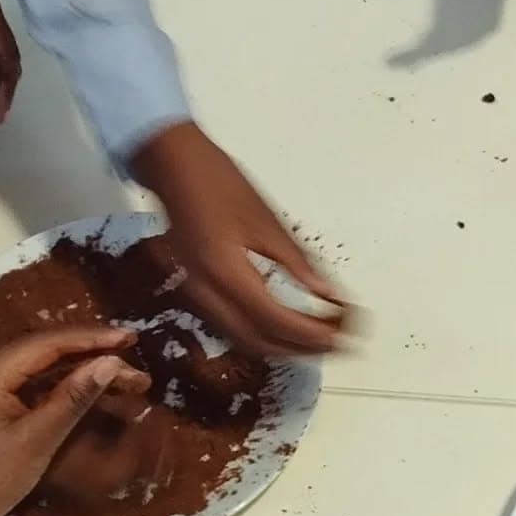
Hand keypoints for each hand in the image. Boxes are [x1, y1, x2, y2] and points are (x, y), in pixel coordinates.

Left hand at [0, 327, 148, 515]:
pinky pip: (34, 390)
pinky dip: (65, 391)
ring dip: (83, 375)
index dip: (93, 339)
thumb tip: (110, 363)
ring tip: (125, 382)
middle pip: (48, 353)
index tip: (131, 340)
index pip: (51, 343)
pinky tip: (89, 395)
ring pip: (44, 372)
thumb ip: (72, 399)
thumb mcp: (35, 439)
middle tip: (137, 369)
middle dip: (94, 357)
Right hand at [131, 121, 346, 357]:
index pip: (275, 320)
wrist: (172, 166)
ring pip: (244, 341)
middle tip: (337, 343)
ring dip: (282, 347)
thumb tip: (328, 294)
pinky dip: (263, 336)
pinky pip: (232, 329)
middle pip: (259, 342)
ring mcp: (197, 295)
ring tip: (318, 340)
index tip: (342, 334)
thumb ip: (298, 263)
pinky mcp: (197, 293)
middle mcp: (206, 292)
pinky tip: (287, 329)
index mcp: (226, 271)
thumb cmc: (218, 182)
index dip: (311, 334)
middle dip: (300, 349)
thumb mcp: (266, 220)